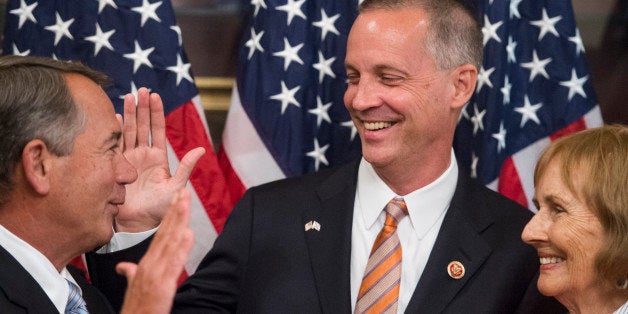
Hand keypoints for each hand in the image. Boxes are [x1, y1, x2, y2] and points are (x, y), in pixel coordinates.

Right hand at [115, 87, 204, 231]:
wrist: (139, 224)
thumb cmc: (160, 208)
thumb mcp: (176, 187)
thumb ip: (186, 168)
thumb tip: (201, 149)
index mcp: (158, 157)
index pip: (158, 130)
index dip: (156, 113)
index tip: (155, 96)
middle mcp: (143, 155)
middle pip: (142, 126)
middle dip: (142, 107)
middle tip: (141, 89)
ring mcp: (128, 159)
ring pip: (128, 131)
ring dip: (128, 114)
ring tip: (127, 96)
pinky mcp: (115, 166)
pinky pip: (114, 145)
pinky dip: (113, 131)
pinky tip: (112, 117)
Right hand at [117, 189, 193, 313]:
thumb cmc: (136, 308)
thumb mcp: (134, 287)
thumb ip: (131, 273)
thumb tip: (124, 267)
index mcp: (146, 264)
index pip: (161, 234)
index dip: (170, 216)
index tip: (177, 198)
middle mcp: (150, 265)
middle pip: (165, 233)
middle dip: (175, 211)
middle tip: (183, 191)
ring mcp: (155, 274)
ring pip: (169, 243)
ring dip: (178, 222)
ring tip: (185, 203)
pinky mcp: (162, 287)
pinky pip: (173, 265)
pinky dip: (181, 249)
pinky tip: (188, 234)